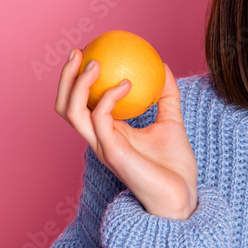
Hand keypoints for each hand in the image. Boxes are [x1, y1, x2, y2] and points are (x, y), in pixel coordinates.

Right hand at [55, 50, 198, 219]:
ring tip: (95, 62)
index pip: (81, 104)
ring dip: (78, 83)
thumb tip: (164, 66)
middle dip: (65, 77)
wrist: (182, 196)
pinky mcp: (112, 152)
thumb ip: (166, 95)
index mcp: (108, 133)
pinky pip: (101, 118)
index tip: (89, 52)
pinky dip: (110, 96)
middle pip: (65, 107)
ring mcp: (102, 147)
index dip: (76, 80)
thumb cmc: (175, 166)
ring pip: (72, 112)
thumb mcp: (172, 121)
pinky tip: (128, 83)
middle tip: (79, 51)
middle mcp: (99, 139)